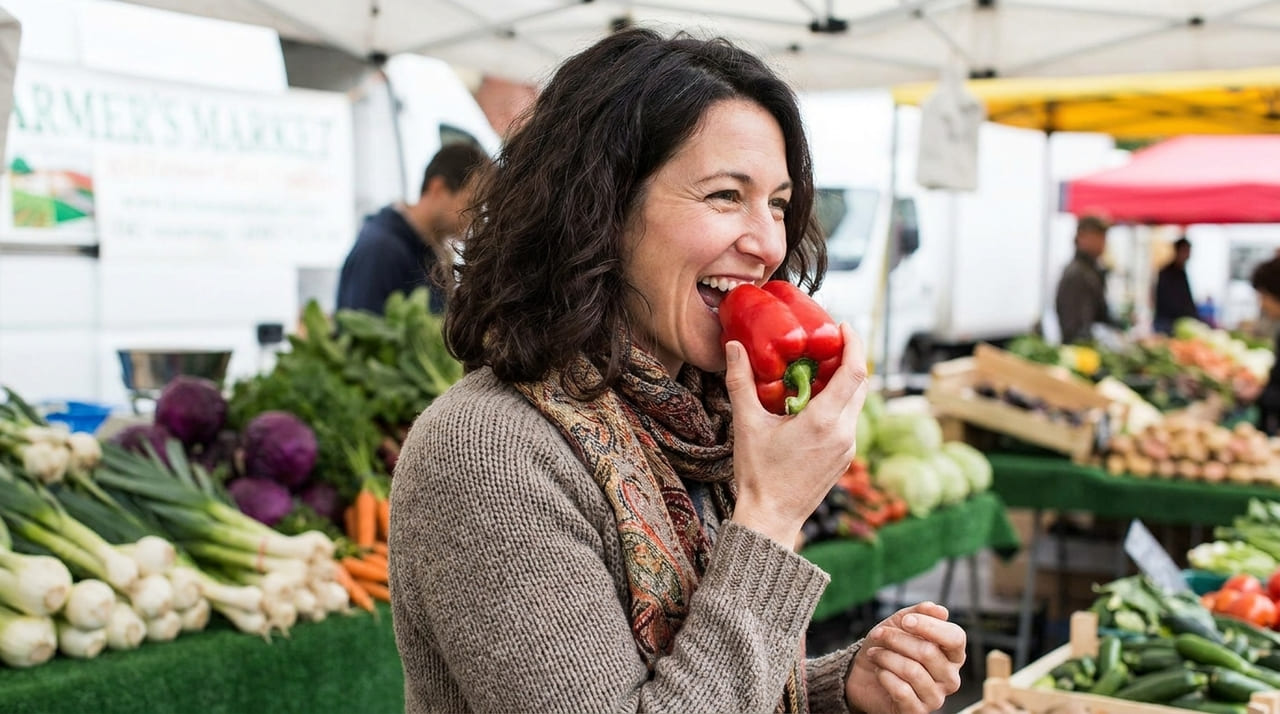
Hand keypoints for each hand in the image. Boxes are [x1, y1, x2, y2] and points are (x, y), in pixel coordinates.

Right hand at [726, 323, 868, 546]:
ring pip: (856, 403)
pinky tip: (815, 402)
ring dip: (843, 382)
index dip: (854, 344)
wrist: (771, 519)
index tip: (843, 326)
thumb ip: (741, 382)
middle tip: (829, 342)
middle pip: (861, 384)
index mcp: (824, 421)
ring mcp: (847, 447)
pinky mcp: (844, 458)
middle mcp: (844, 433)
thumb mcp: (747, 424)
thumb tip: (733, 347)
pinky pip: (849, 421)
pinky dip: (838, 404)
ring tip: (818, 370)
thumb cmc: (758, 474)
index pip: (855, 372)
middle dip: (850, 359)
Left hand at [845, 602, 965, 713]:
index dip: (929, 626)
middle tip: (878, 634)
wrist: (862, 675)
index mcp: (952, 654)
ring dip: (886, 657)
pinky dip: (884, 676)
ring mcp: (936, 697)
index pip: (955, 638)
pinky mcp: (917, 712)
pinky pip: (901, 690)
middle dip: (897, 639)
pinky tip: (879, 672)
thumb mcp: (899, 624)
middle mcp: (950, 678)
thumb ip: (919, 613)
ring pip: (912, 670)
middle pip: (928, 652)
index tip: (905, 621)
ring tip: (875, 653)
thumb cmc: (888, 647)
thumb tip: (941, 610)